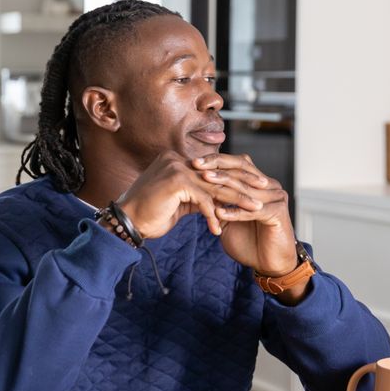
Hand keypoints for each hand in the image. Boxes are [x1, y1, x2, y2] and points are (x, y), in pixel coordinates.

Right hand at [116, 151, 265, 239]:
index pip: (214, 169)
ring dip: (236, 201)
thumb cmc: (150, 214)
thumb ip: (197, 194)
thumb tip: (218, 198)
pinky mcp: (176, 182)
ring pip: (215, 186)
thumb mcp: (179, 201)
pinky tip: (218, 231)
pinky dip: (212, 216)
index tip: (254, 190)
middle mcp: (177, 159)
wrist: (126, 222)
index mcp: (178, 160)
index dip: (235, 179)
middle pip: (218, 174)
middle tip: (263, 196)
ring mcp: (176, 168)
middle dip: (243, 187)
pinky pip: (203, 200)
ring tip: (254, 211)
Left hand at [191, 153, 298, 274]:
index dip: (216, 161)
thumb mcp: (229, 220)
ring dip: (223, 185)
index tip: (194, 162)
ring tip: (204, 181)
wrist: (269, 263)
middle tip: (196, 165)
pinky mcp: (278, 212)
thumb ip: (218, 204)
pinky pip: (253, 210)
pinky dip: (235, 212)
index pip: (237, 164)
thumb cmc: (250, 242)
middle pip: (242, 170)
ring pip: (245, 188)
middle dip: (217, 167)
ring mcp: (276, 197)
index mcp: (260, 183)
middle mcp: (270, 186)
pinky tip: (218, 213)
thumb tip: (196, 191)